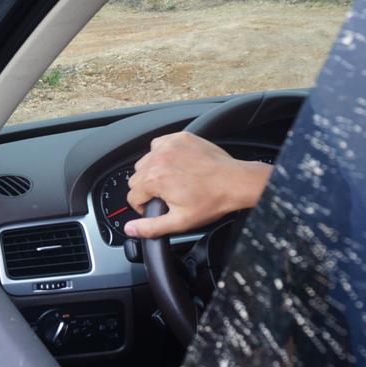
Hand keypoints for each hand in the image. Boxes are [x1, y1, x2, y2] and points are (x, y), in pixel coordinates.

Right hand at [124, 132, 271, 238]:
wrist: (236, 182)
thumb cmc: (212, 200)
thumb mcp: (180, 221)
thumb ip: (151, 227)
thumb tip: (130, 229)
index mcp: (154, 180)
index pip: (132, 196)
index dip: (143, 206)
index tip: (156, 207)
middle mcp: (157, 159)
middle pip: (136, 178)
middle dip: (147, 188)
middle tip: (167, 195)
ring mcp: (168, 146)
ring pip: (145, 161)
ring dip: (153, 170)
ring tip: (172, 179)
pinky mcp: (179, 138)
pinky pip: (158, 145)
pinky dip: (162, 154)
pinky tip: (175, 164)